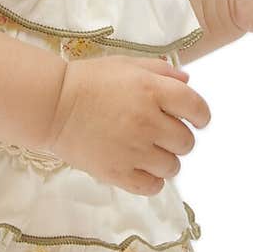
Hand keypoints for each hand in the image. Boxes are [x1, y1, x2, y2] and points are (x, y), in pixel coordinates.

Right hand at [43, 55, 209, 195]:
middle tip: (159, 132)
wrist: (52, 104)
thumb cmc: (90, 80)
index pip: (197, 108)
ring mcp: (133, 150)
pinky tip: (139, 168)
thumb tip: (189, 83)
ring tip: (146, 151)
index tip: (194, 119)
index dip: (200, 116)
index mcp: (152, 90)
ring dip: (164, 159)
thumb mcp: (127, 64)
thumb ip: (161, 71)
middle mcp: (148, 121)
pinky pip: (152, 186)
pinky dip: (151, 180)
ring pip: (172, 167)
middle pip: (187, 142)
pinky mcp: (117, 173)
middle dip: (177, 137)